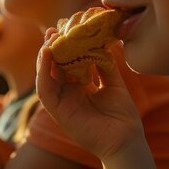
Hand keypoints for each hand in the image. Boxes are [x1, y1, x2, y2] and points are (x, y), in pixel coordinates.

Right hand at [35, 29, 143, 160]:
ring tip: (50, 39)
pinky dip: (43, 72)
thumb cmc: (122, 116)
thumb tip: (100, 43)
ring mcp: (60, 102)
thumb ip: (104, 64)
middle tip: (54, 30)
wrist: (126, 140)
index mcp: (79, 87)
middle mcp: (67, 94)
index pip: (66, 63)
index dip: (65, 46)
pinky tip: (47, 55)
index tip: (66, 29)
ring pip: (44, 76)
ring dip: (44, 57)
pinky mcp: (57, 111)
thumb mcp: (114, 83)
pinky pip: (44, 90)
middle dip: (52, 47)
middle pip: (53, 67)